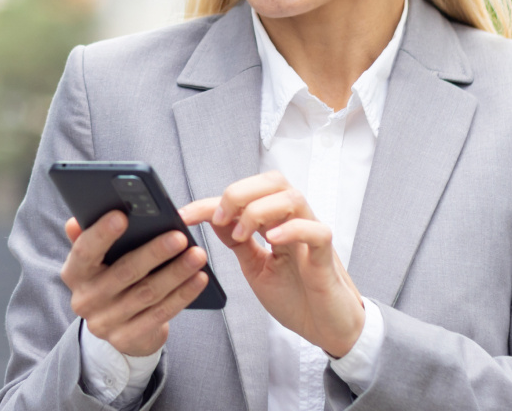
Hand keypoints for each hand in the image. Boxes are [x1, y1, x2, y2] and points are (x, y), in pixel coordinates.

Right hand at [60, 212, 207, 355]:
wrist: (116, 323)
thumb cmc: (110, 274)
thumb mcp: (96, 256)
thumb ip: (89, 234)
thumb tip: (78, 218)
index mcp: (75, 272)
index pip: (84, 251)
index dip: (101, 234)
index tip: (122, 216)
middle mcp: (85, 299)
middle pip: (124, 272)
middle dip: (154, 253)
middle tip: (179, 237)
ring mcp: (105, 323)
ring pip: (147, 293)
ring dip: (176, 273)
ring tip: (197, 255)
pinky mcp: (127, 338)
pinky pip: (160, 314)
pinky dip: (182, 295)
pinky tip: (199, 279)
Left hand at [180, 171, 364, 357]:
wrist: (328, 330)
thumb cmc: (297, 296)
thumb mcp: (256, 267)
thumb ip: (238, 242)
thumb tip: (214, 218)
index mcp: (276, 221)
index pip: (244, 196)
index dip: (210, 202)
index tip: (183, 215)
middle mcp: (294, 220)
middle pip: (272, 181)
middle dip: (240, 192)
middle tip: (220, 218)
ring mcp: (311, 235)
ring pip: (292, 197)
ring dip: (260, 210)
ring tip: (242, 233)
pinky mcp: (326, 256)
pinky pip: (316, 231)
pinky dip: (293, 229)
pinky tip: (273, 239)